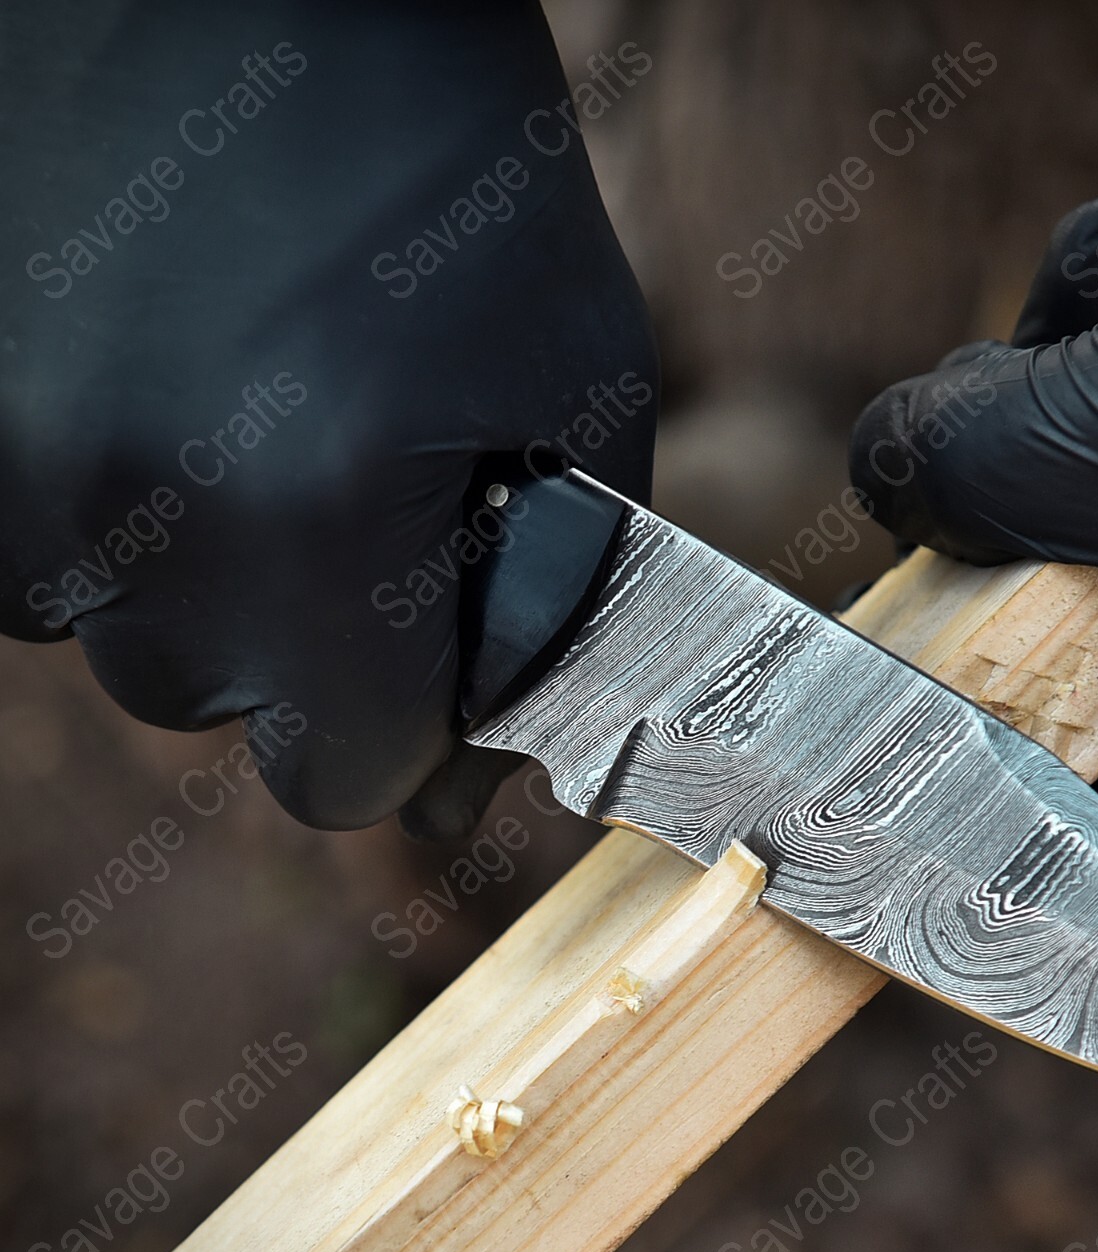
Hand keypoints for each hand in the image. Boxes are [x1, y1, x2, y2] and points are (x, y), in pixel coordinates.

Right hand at [0, 0, 656, 835]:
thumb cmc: (444, 159)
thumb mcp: (574, 380)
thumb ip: (552, 597)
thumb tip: (472, 764)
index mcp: (321, 517)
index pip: (344, 779)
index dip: (403, 734)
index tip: (426, 672)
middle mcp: (136, 507)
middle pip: (218, 706)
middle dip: (302, 642)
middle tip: (344, 497)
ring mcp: (8, 452)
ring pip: (109, 629)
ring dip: (190, 573)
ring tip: (248, 417)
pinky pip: (25, 546)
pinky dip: (97, 505)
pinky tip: (159, 391)